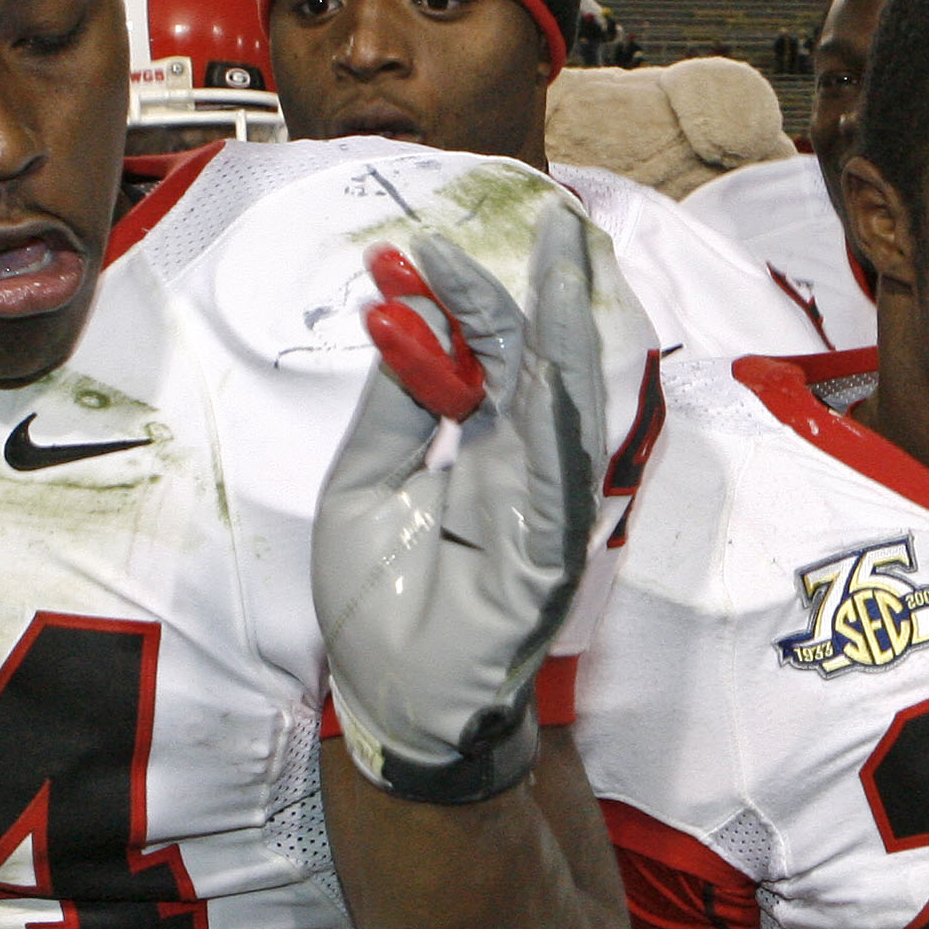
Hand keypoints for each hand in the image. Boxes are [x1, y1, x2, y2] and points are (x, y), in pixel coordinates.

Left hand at [312, 201, 602, 804]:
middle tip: (555, 223)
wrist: (391, 706)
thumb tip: (403, 317)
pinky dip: (554, 421)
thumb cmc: (379, 604)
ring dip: (567, 338)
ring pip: (567, 408)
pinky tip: (550, 366)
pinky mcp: (548, 556)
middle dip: (550, 294)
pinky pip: (559, 478)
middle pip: (545, 365)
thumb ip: (392, 408)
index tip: (414, 255)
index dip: (462, 302)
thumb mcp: (362, 483)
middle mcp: (523, 468)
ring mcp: (543, 510)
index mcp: (481, 448)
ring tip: (565, 268)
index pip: (488, 356)